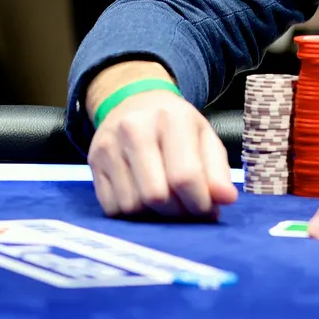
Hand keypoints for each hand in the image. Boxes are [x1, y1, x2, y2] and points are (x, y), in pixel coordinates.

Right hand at [86, 61, 236, 218]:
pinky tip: (146, 203)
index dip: (199, 203)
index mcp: (172, 118)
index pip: (184, 176)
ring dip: (154, 216)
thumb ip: (218, 169)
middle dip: (177, 213)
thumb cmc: (176, 125)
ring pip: (132, 205)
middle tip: (188, 212)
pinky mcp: (92, 161)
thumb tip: (226, 199)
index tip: (207, 211)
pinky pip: (111, 207)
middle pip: (156, 195)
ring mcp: (109, 145)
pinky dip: (132, 215)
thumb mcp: (204, 137)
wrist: (134, 102)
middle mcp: (135, 128)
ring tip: (169, 206)